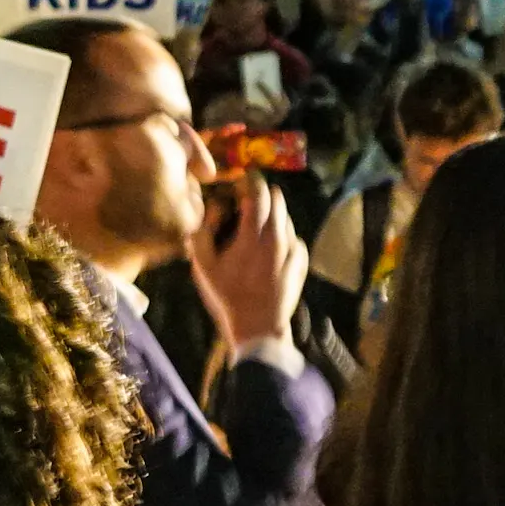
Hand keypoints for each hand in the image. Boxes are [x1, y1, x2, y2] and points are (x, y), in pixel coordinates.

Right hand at [192, 182, 309, 351]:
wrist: (258, 327)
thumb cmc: (227, 297)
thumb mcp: (203, 266)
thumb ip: (204, 230)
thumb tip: (216, 206)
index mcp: (253, 235)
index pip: (258, 192)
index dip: (250, 180)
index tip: (241, 178)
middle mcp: (278, 237)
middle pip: (276, 199)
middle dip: (262, 194)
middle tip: (246, 200)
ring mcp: (293, 249)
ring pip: (285, 217)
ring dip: (271, 215)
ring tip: (254, 228)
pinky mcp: (301, 261)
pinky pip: (292, 237)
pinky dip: (281, 235)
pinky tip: (267, 249)